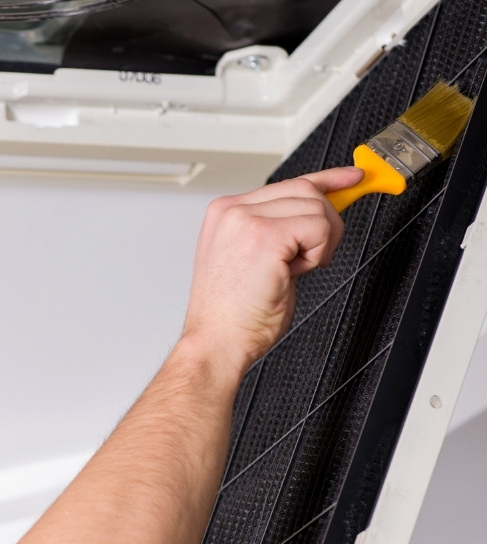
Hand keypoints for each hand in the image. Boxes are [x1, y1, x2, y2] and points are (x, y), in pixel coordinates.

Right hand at [182, 167, 362, 372]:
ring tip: (292, 270)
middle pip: (306, 190)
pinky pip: (319, 227)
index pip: (286, 184)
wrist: (218, 341)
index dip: (326, 180)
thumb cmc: (234, 314)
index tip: (350, 178)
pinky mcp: (265, 234)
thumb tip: (318, 214)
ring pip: (317, 208)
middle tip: (312, 258)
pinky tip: (294, 272)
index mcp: (226, 213)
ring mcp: (247, 219)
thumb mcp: (254, 260)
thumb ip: (279, 230)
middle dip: (325, 224)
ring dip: (319, 243)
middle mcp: (233, 210)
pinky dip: (318, 253)